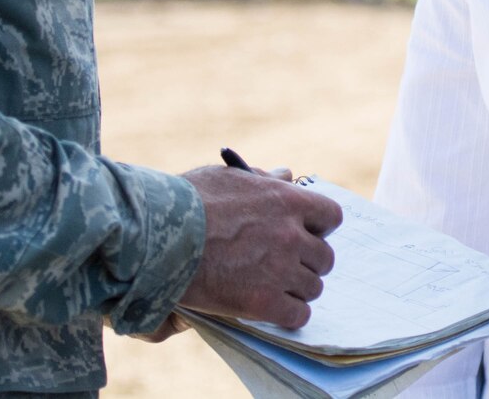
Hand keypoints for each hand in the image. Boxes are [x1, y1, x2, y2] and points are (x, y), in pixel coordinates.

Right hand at [176, 164, 342, 329]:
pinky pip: (297, 315)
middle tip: (286, 264)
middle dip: (308, 261)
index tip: (305, 232)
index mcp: (286, 200)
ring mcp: (279, 269)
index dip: (320, 227)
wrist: (157, 238)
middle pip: (324, 257)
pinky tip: (272, 309)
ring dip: (297, 289)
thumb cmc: (186, 202)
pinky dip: (288, 315)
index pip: (331, 216)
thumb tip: (286, 174)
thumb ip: (263, 180)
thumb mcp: (227, 178)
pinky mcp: (263, 302)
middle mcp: (290, 234)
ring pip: (312, 287)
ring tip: (274, 287)